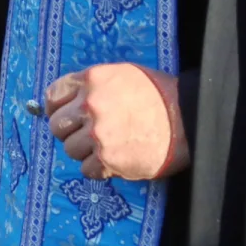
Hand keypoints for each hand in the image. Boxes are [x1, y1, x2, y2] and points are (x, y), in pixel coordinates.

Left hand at [44, 63, 188, 180]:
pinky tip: (112, 160)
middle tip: (84, 134)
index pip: (54, 96)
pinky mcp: (110, 160)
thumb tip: (70, 102)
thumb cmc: (159, 94)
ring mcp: (98, 134)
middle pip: (56, 125)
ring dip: (84, 151)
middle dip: (68, 131)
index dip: (55, 108)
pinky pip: (87, 169)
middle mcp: (90, 106)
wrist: (191, 119)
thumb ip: (93, 86)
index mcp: (91, 80)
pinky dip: (97, 168)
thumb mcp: (122, 75)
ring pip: (70, 149)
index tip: (62, 116)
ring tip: (104, 147)